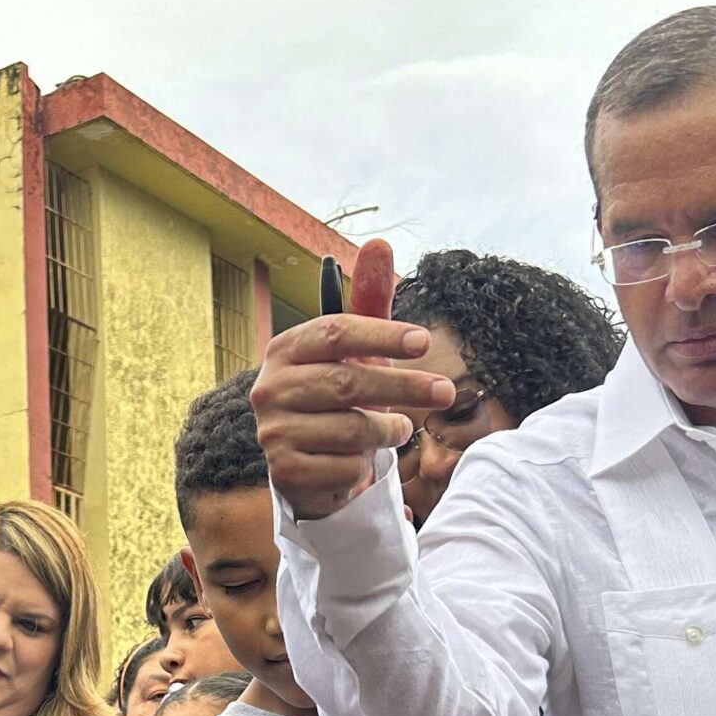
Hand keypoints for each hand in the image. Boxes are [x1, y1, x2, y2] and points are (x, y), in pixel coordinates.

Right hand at [250, 240, 453, 520]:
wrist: (307, 464)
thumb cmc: (337, 395)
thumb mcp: (354, 351)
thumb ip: (368, 302)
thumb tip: (379, 243)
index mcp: (285, 349)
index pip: (336, 332)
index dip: (383, 336)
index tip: (424, 342)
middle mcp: (269, 387)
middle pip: (348, 382)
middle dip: (404, 387)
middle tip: (445, 392)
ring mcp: (272, 432)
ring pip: (352, 429)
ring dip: (388, 432)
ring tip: (399, 430)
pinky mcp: (283, 472)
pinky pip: (345, 468)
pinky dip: (364, 467)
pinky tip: (361, 462)